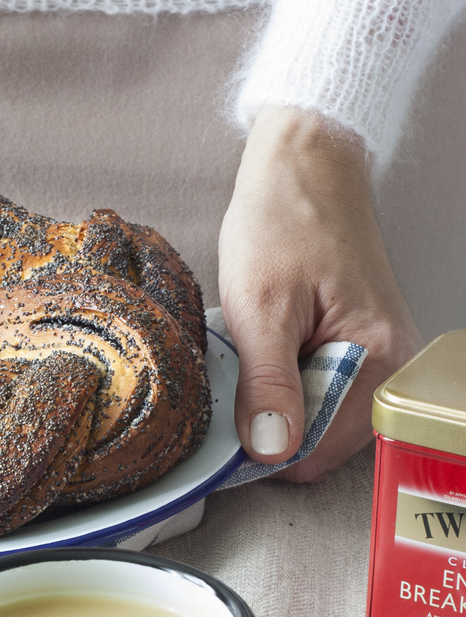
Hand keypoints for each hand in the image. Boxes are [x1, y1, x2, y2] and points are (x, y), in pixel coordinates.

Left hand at [218, 104, 421, 482]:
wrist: (305, 162)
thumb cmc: (285, 219)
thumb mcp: (261, 306)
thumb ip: (267, 384)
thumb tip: (270, 451)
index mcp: (380, 362)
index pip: (316, 454)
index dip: (263, 446)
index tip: (226, 417)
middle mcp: (391, 368)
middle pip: (315, 439)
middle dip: (269, 415)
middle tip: (241, 364)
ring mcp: (376, 357)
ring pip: (310, 414)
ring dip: (272, 393)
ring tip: (257, 344)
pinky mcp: (357, 346)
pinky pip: (314, 385)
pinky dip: (281, 373)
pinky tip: (269, 340)